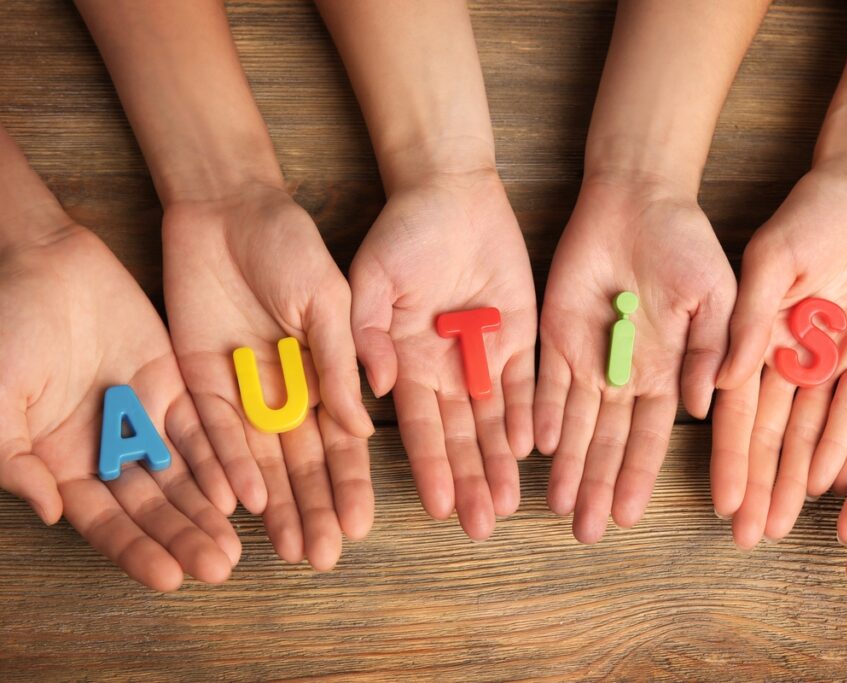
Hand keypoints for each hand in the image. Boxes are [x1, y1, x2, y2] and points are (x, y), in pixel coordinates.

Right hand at [0, 224, 239, 590]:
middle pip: (152, 507)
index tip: (169, 579)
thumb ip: (14, 460)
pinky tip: (239, 489)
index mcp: (61, 464)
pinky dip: (217, 459)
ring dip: (208, 510)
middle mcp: (106, 451)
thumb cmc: (4, 332)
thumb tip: (51, 512)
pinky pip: (198, 429)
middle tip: (219, 567)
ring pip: (181, 476)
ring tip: (235, 543)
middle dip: (183, 538)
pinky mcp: (171, 385)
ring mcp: (141, 419)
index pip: (105, 521)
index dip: (136, 550)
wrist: (40, 263)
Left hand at [162, 183, 373, 569]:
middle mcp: (285, 393)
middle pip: (301, 463)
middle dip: (315, 509)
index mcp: (325, 375)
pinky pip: (213, 434)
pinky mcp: (198, 381)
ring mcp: (243, 391)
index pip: (341, 442)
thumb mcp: (329, 300)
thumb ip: (341, 363)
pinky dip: (228, 467)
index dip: (351, 483)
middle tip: (326, 555)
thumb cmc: (291, 246)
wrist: (228, 209)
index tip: (361, 523)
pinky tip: (244, 503)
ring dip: (276, 504)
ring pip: (260, 461)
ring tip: (292, 547)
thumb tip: (363, 429)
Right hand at [349, 170, 535, 540]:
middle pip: (460, 436)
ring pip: (496, 420)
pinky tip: (533, 448)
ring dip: (500, 461)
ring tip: (508, 503)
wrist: (449, 192)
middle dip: (469, 480)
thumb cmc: (400, 233)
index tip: (436, 506)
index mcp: (404, 363)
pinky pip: (527, 382)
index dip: (429, 466)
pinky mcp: (520, 335)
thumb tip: (373, 391)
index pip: (418, 428)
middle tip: (482, 525)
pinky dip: (530, 414)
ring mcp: (483, 355)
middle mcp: (444, 370)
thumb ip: (365, 335)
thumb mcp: (368, 280)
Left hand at [536, 177, 734, 542]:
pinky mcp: (556, 333)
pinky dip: (543, 413)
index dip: (639, 475)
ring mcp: (589, 356)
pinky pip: (546, 381)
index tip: (629, 514)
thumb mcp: (717, 296)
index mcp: (668, 371)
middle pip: (609, 441)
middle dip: (599, 485)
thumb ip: (713, 350)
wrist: (639, 200)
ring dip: (569, 464)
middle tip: (585, 531)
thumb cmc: (687, 244)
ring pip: (575, 423)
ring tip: (560, 506)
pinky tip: (540, 447)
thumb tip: (704, 405)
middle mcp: (625, 374)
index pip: (651, 436)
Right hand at [713, 167, 846, 547]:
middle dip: (762, 485)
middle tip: (750, 534)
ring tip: (782, 523)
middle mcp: (789, 358)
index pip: (740, 412)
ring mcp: (830, 360)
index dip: (732, 459)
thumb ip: (745, 322)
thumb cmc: (809, 216)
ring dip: (797, 477)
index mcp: (755, 338)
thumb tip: (717, 385)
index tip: (725, 503)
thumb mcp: (769, 262)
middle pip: (775, 435)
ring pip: (814, 432)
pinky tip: (829, 483)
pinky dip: (846, 445)